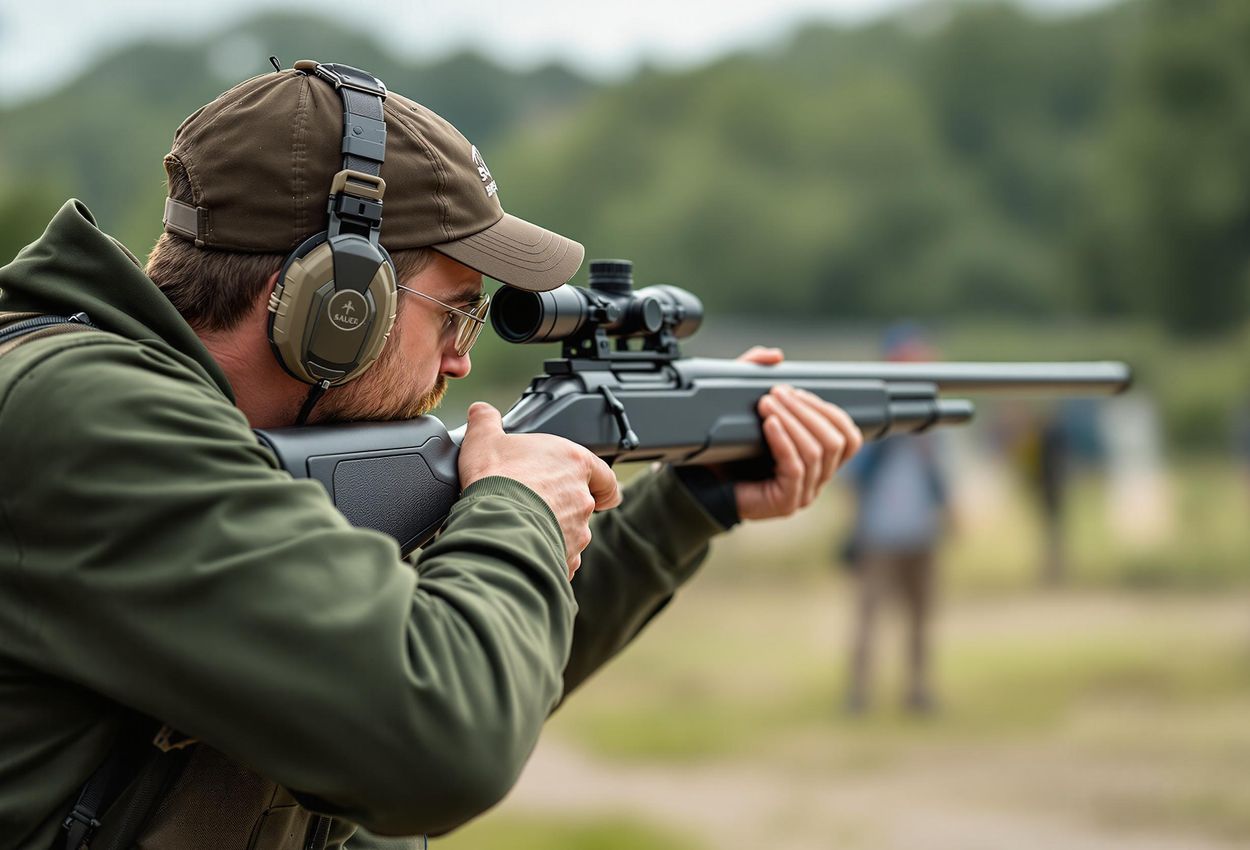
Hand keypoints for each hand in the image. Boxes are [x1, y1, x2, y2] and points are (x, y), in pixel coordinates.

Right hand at [459, 403, 620, 577]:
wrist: (494, 524)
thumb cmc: (496, 480)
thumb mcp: (485, 439)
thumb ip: (486, 420)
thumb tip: (481, 411)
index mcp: (575, 463)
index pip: (605, 476)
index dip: (602, 484)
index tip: (598, 489)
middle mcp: (582, 498)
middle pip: (583, 505)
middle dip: (562, 506)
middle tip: (534, 504)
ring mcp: (577, 531)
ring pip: (570, 532)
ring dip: (552, 530)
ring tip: (521, 526)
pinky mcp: (566, 557)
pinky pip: (558, 556)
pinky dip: (544, 554)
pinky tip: (521, 547)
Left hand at [733, 347, 862, 520]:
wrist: (703, 485)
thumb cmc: (728, 450)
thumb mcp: (745, 406)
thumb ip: (755, 375)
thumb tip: (775, 355)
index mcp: (818, 460)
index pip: (849, 436)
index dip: (828, 410)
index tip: (797, 392)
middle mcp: (817, 478)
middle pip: (835, 441)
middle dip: (807, 410)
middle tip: (778, 393)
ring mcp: (803, 493)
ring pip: (815, 452)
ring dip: (793, 421)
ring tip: (767, 404)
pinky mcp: (786, 502)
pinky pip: (795, 468)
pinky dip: (784, 440)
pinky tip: (769, 424)